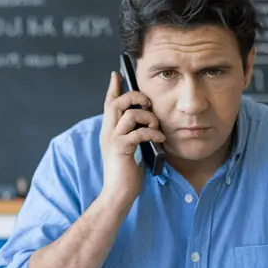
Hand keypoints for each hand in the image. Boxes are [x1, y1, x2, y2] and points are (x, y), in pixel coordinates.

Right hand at [98, 71, 164, 205]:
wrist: (118, 193)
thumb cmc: (126, 174)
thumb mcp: (129, 149)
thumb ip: (132, 135)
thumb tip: (147, 124)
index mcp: (109, 131)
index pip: (109, 104)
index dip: (113, 88)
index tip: (116, 74)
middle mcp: (107, 132)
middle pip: (116, 102)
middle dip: (134, 97)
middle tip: (148, 102)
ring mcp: (112, 140)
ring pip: (128, 114)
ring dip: (147, 117)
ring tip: (156, 128)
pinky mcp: (120, 148)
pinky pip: (138, 132)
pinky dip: (152, 133)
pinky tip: (160, 140)